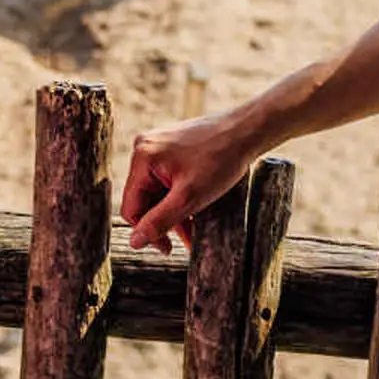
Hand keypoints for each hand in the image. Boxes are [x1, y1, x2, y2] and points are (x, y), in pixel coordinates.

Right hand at [120, 107, 269, 252]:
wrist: (247, 131)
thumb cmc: (221, 159)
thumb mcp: (189, 198)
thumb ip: (159, 221)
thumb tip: (134, 241)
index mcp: (143, 158)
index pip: (131, 207)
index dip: (146, 232)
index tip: (167, 248)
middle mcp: (145, 148)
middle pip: (145, 199)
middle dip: (165, 221)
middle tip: (186, 239)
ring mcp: (159, 146)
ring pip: (158, 191)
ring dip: (174, 212)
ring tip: (193, 230)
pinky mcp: (172, 147)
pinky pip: (168, 179)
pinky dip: (179, 196)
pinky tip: (195, 211)